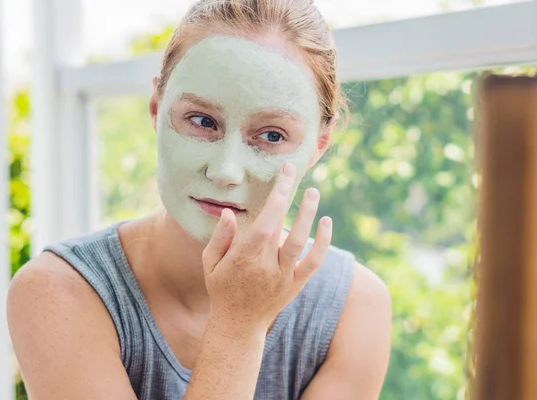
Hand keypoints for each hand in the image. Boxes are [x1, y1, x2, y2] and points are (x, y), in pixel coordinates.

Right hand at [201, 163, 332, 337]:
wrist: (239, 325)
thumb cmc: (221, 288)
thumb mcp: (210, 262)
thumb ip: (220, 237)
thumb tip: (229, 212)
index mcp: (243, 259)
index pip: (264, 225)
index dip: (275, 201)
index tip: (281, 179)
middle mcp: (266, 267)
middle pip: (282, 226)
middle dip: (288, 196)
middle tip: (293, 171)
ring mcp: (284, 277)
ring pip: (299, 242)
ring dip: (309, 215)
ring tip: (313, 191)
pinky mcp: (296, 284)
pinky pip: (314, 262)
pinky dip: (322, 242)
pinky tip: (326, 221)